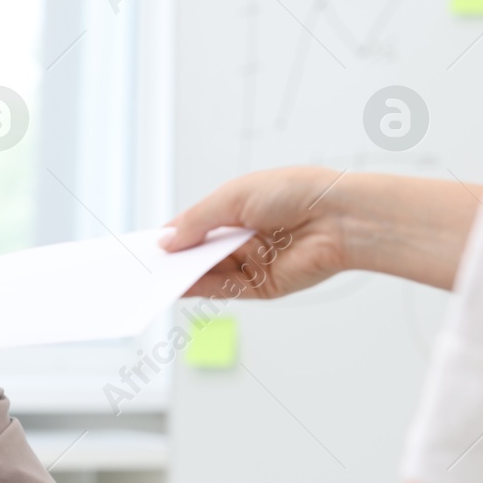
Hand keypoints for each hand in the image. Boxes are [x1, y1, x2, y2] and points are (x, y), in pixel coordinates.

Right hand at [160, 167, 347, 299]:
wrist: (340, 217)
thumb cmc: (295, 192)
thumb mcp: (233, 197)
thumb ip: (196, 222)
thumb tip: (166, 242)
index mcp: (234, 211)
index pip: (193, 226)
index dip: (169, 236)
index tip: (144, 246)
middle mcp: (241, 238)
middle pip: (196, 253)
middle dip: (171, 258)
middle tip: (141, 267)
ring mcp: (249, 263)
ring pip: (205, 272)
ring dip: (181, 275)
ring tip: (152, 278)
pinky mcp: (260, 286)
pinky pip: (222, 289)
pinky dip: (198, 289)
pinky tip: (178, 286)